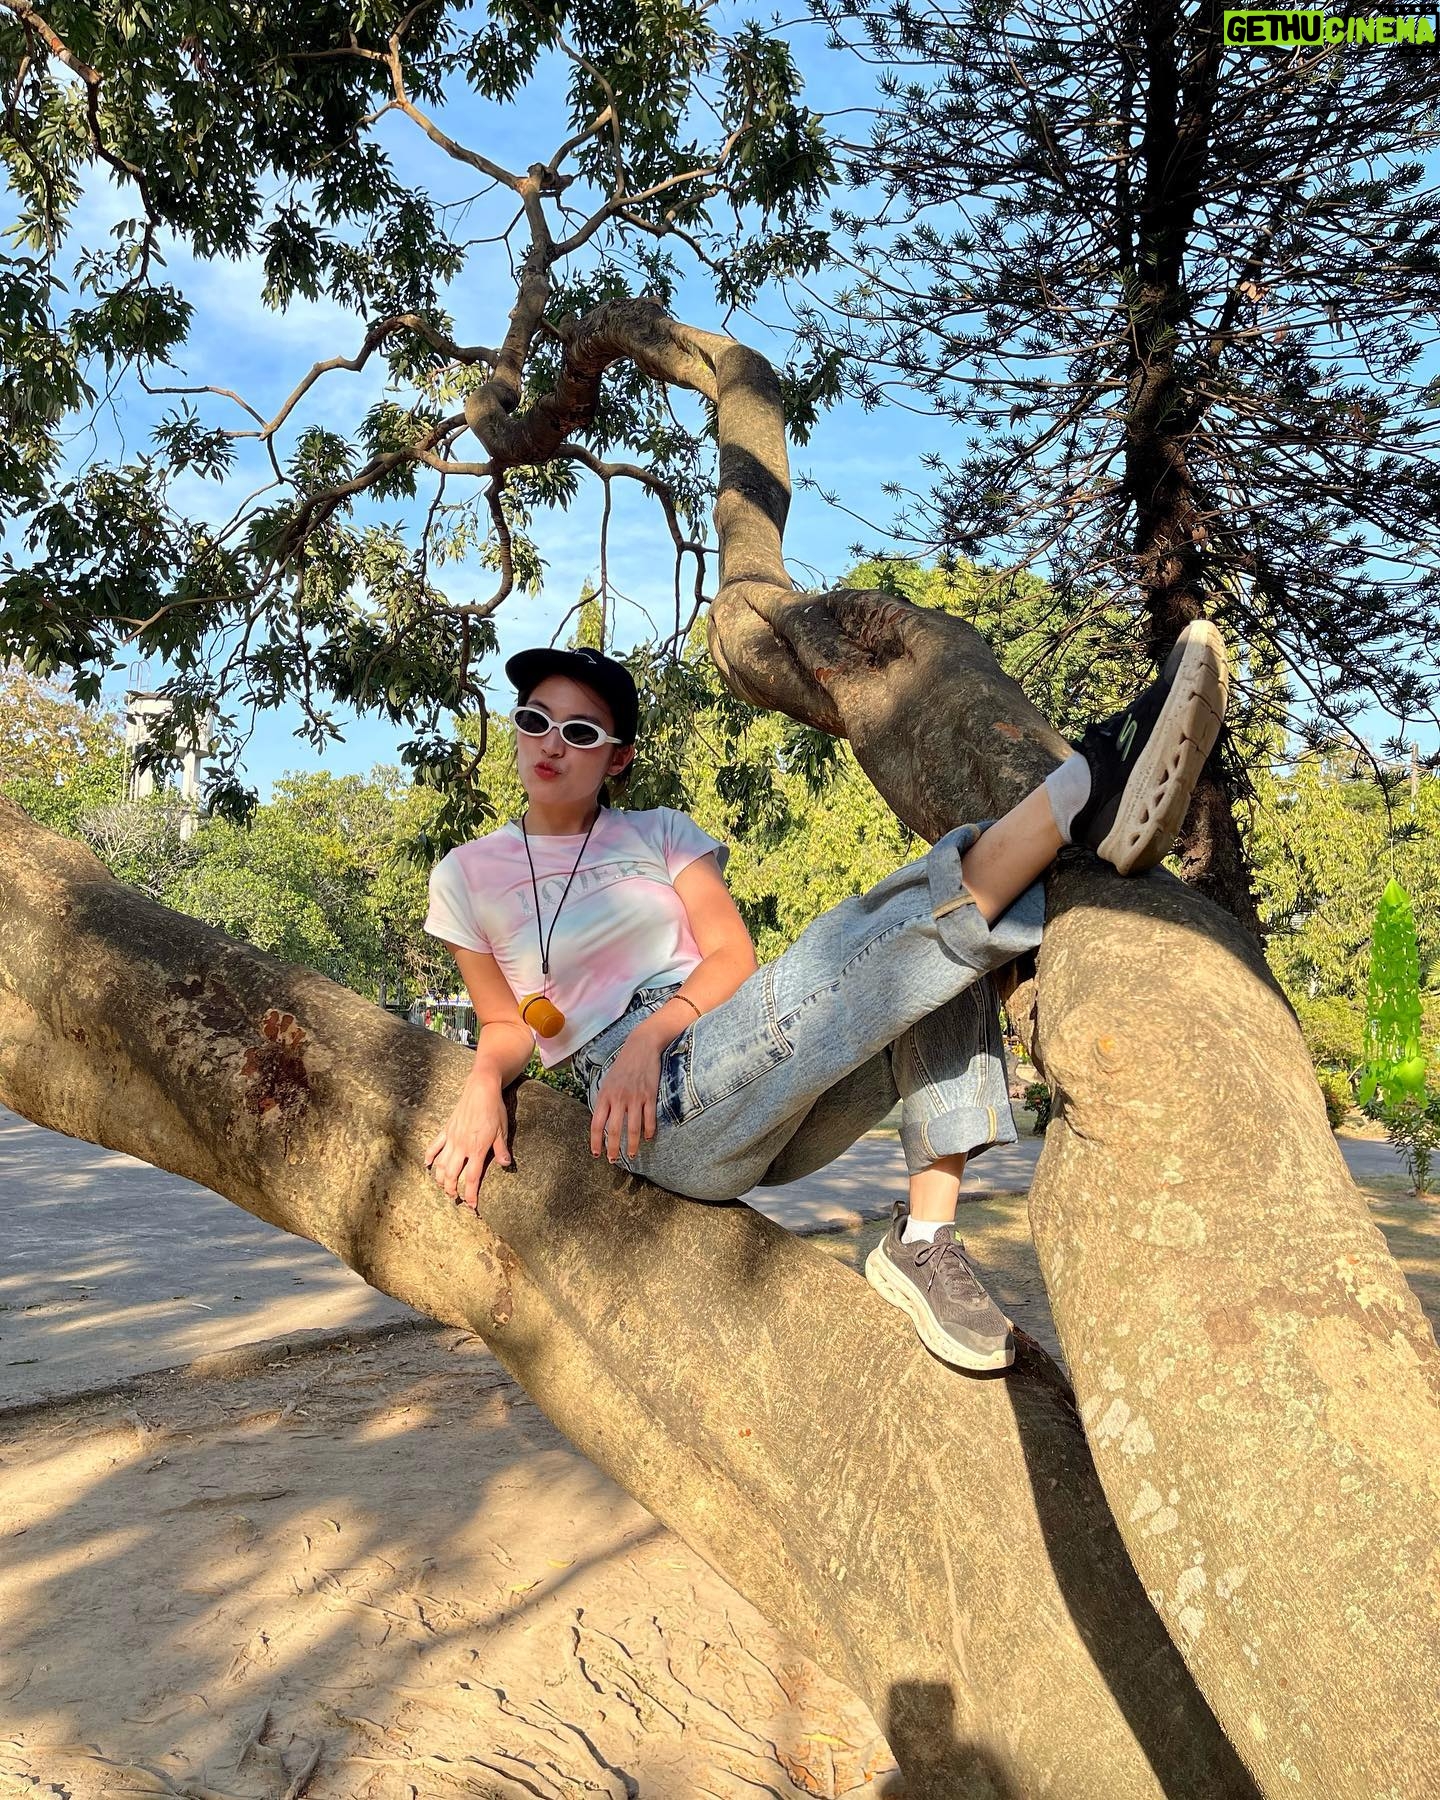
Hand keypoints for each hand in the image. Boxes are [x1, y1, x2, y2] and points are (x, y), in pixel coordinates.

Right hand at [425, 1072, 509, 1210]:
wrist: (480, 1089)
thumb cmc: (494, 1109)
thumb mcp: (502, 1130)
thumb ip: (502, 1150)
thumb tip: (506, 1165)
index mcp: (477, 1149)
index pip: (472, 1178)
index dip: (470, 1194)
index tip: (471, 1206)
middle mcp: (461, 1146)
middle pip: (452, 1175)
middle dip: (452, 1190)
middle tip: (454, 1199)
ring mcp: (452, 1138)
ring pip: (440, 1164)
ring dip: (440, 1178)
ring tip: (443, 1188)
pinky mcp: (446, 1129)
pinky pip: (434, 1145)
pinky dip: (429, 1156)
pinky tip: (427, 1165)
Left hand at [590, 1030, 662, 1163]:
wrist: (641, 1046)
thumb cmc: (622, 1065)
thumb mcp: (607, 1081)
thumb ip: (604, 1101)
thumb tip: (601, 1121)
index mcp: (605, 1095)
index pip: (596, 1124)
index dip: (595, 1141)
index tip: (596, 1153)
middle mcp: (618, 1098)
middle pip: (614, 1130)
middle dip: (613, 1149)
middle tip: (613, 1161)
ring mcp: (635, 1097)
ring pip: (633, 1128)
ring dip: (632, 1145)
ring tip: (632, 1155)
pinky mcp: (649, 1095)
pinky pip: (649, 1119)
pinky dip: (649, 1131)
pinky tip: (649, 1138)